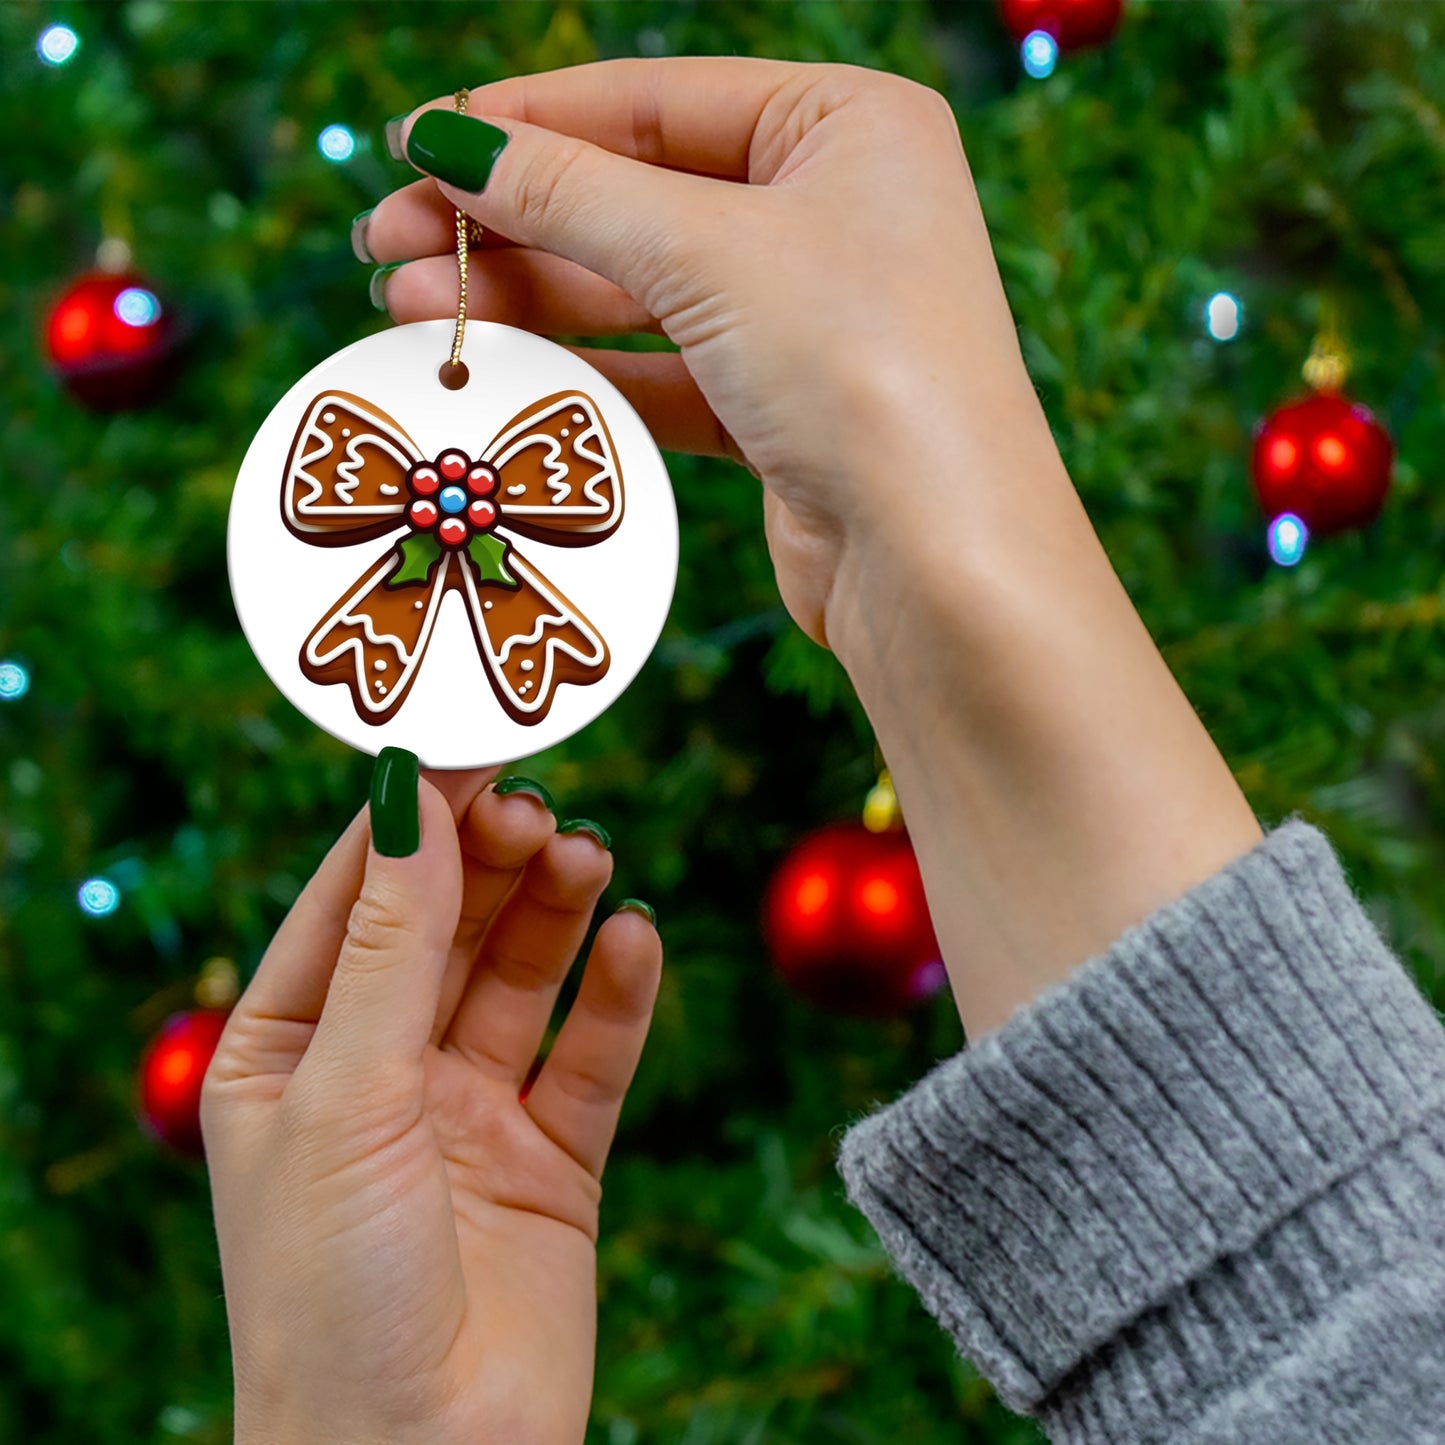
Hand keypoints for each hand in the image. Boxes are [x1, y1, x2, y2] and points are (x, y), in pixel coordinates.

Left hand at [202, 766, 660, 1444]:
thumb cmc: (331, 1293)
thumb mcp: (347, 1096)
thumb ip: (392, 945)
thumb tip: (413, 798)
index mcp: (289, 1051)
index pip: (354, 898)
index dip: (411, 818)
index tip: (471, 740)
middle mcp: (380, 1071)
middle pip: (446, 926)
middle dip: (490, 861)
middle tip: (538, 806)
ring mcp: (469, 1113)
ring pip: (521, 977)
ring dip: (555, 911)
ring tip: (587, 857)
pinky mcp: (552, 1159)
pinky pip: (591, 1055)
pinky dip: (617, 995)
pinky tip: (635, 941)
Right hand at [361, 56, 1044, 654]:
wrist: (939, 563)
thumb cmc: (860, 369)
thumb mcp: (706, 252)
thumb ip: (571, 193)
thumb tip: (449, 141)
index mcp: (848, 126)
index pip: (655, 101)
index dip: (526, 121)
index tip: (415, 143)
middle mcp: (835, 211)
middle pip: (636, 196)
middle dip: (508, 220)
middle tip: (385, 241)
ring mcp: (809, 316)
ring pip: (640, 290)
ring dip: (525, 297)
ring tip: (407, 306)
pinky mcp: (782, 410)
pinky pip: (661, 371)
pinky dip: (580, 369)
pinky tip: (491, 367)